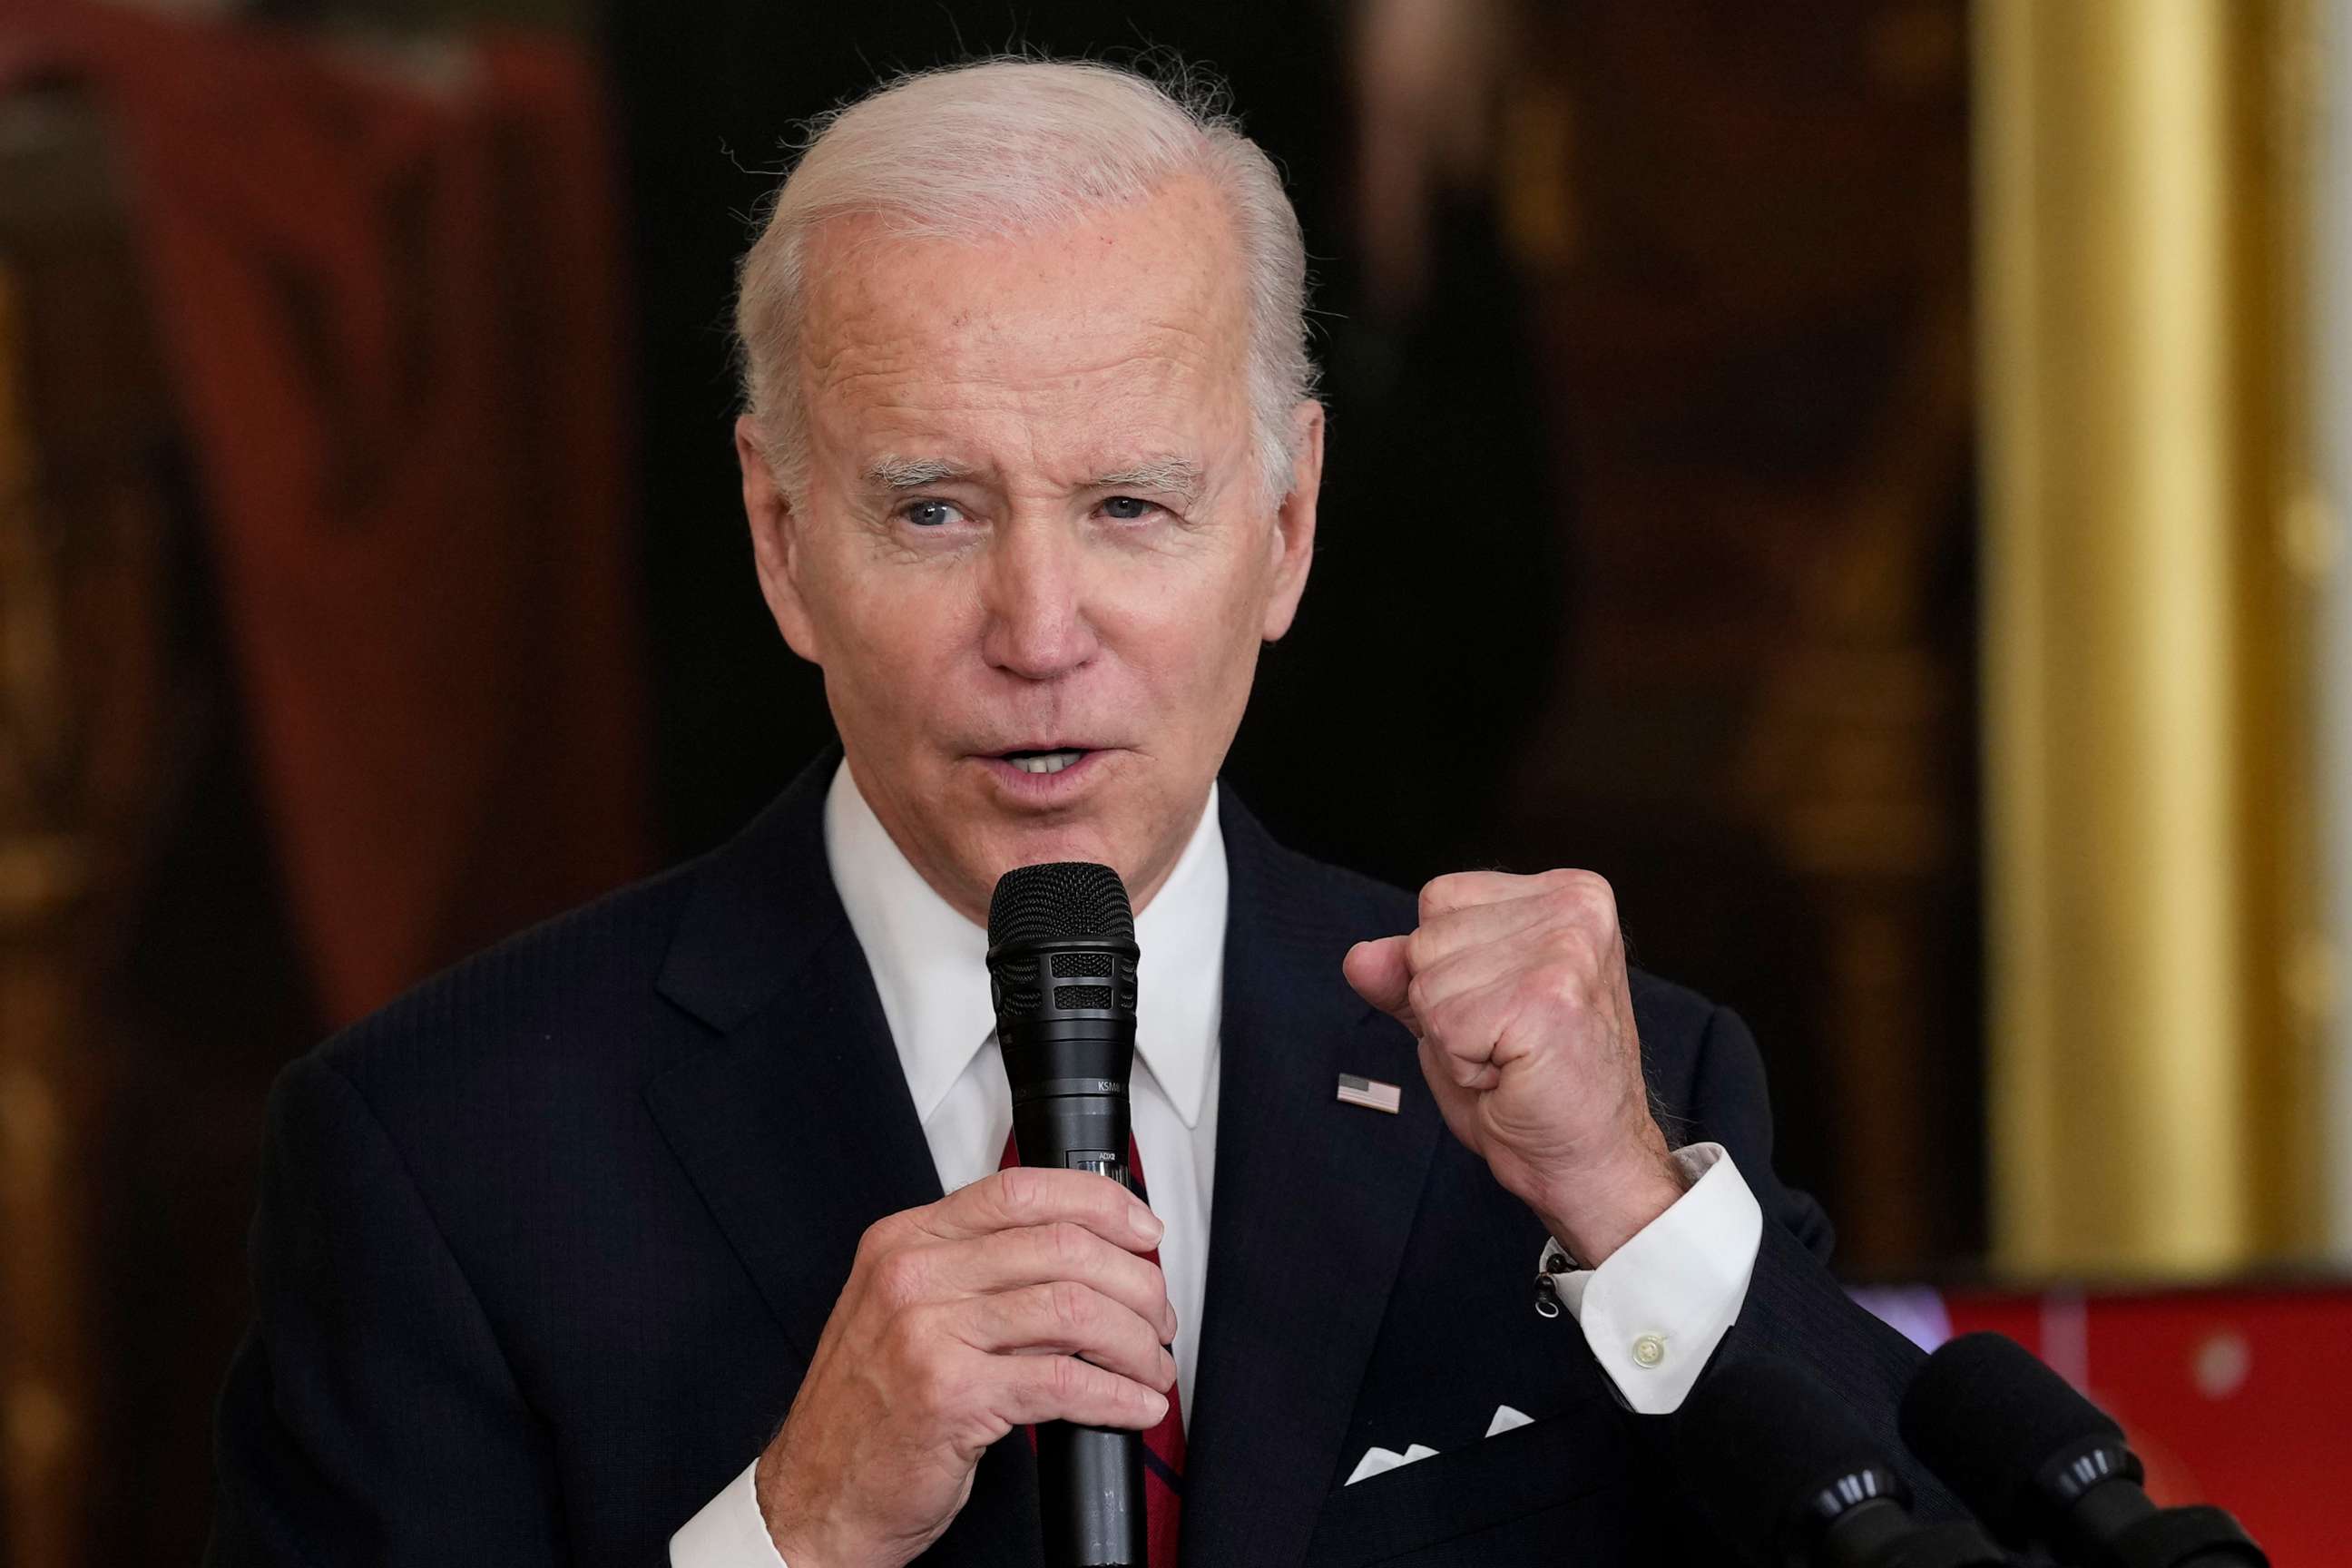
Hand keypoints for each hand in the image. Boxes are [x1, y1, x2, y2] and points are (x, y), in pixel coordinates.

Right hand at [755, 1169, 1177, 1566]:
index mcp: (905, 1241)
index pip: (1020, 1190)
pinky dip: (1117, 1396)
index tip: (1141, 1229)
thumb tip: (1084, 1260)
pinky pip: (1064, 1383)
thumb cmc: (870, 1413)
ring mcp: (927, 1332)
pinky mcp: (949, 1395)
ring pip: (1073, 1310)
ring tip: (1151, 1367)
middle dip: (1135, 1283)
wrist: (815, 1499)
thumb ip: (981, 1275)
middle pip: (1061, 1247)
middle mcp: (912, 1275)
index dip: (1099, 1203)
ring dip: (1135, 1343)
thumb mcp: (910, 1316)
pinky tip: (1135, 1406)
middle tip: (1157, 1317)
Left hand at [1343, 870, 1684, 1265]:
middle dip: (1447, 1006)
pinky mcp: (1548, 997)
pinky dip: (1462, 1066)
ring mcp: (1566, 949)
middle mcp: (1575, 907)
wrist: (1593, 1163)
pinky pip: (1443, 1025)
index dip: (1448, 970)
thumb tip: (1361, 958)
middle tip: (1510, 1044)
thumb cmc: (1538, 1091)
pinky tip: (1513, 1076)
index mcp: (1567, 894)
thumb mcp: (1460, 1015)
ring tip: (1513, 1059)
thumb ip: (1408, 976)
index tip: (1506, 1012)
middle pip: (1428, 938)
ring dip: (1454, 1039)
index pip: (1440, 898)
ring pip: (1428, 982)